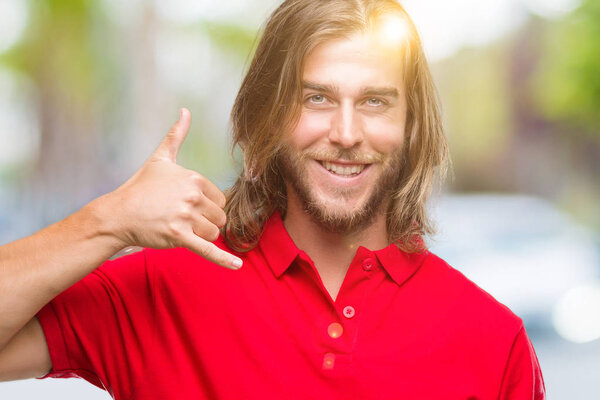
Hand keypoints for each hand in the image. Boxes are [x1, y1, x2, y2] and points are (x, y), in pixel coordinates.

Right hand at [106, 108, 242, 269]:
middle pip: (220, 218)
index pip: (220, 200)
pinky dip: (223, 260)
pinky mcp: (179, 236)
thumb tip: (185, 110)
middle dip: (205, 222)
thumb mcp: (160, 158)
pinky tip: (237, 267)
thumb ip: (176, 135)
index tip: (187, 206)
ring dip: (201, 236)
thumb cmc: (140, 187)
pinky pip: (207, 249)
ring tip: (179, 229)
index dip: (207, 207)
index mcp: (194, 178)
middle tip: (181, 219)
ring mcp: (186, 216)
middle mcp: (192, 195)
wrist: (118, 213)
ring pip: (213, 233)